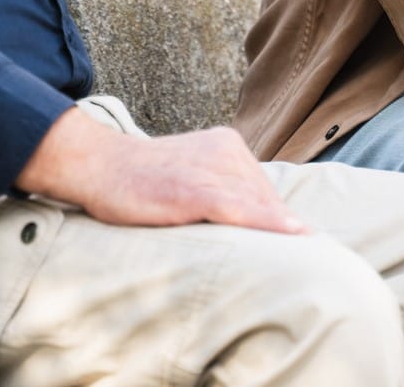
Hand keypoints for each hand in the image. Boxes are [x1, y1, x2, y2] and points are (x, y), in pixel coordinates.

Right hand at [15, 109, 305, 233]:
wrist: (99, 166)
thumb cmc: (142, 178)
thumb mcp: (190, 171)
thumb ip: (221, 186)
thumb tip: (254, 219)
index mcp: (227, 144)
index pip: (264, 189)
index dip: (274, 221)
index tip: (294, 246)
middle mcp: (225, 150)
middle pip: (266, 199)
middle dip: (279, 230)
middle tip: (301, 259)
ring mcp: (211, 169)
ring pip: (258, 206)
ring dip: (281, 233)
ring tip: (304, 260)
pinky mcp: (196, 190)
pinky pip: (240, 209)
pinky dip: (268, 224)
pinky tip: (295, 235)